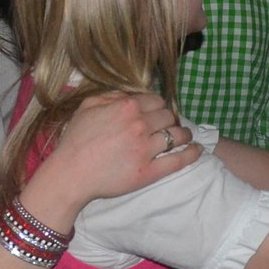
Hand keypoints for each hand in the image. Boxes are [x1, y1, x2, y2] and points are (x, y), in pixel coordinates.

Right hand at [44, 92, 198, 205]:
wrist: (70, 173)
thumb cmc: (75, 140)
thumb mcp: (87, 107)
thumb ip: (110, 96)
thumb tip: (129, 95)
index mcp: (126, 107)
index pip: (156, 100)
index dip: (159, 106)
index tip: (158, 113)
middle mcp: (139, 125)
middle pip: (168, 116)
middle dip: (171, 119)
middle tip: (169, 125)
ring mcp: (146, 149)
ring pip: (177, 135)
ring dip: (185, 134)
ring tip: (186, 136)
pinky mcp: (149, 171)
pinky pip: (178, 160)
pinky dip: (192, 153)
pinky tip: (197, 150)